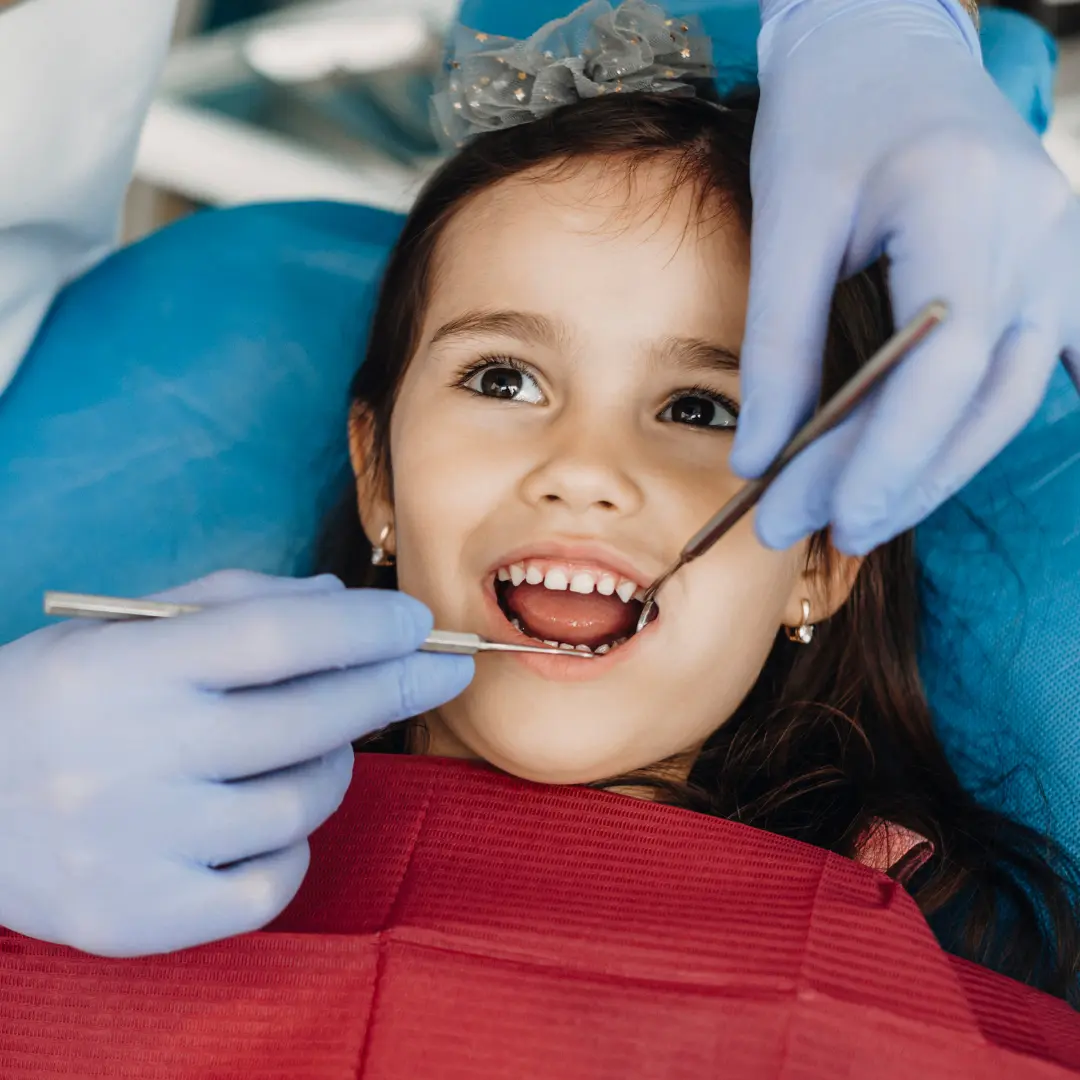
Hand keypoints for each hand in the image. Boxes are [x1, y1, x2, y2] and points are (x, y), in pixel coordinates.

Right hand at [0, 570, 471, 955]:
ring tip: (313, 745)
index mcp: (124, 668)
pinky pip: (273, 884)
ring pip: (302, 803)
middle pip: (309, 719)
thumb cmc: (57, 701)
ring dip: (334, 765)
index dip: (364, 627)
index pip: (277, 638)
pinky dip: (293, 845)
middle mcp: (130, 757)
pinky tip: (267, 819)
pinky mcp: (141, 918)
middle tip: (440, 670)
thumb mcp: (121, 626)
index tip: (417, 620)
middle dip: (395, 685)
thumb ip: (235, 602)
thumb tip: (343, 601)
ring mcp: (136, 847)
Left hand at [732, 0, 1079, 552]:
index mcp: (965, 208)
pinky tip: (953, 470)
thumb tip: (760, 460)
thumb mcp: (785, 220)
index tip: (814, 518)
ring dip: (936, 469)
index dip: (880, 459)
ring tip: (860, 515)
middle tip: (820, 534)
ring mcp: (1060, 251)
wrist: (883, 44)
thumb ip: (777, 342)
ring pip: (1009, 399)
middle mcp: (1037, 234)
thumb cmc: (824, 118)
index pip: (937, 369)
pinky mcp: (1054, 264)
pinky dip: (989, 425)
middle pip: (979, 401)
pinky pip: (1044, 365)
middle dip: (897, 481)